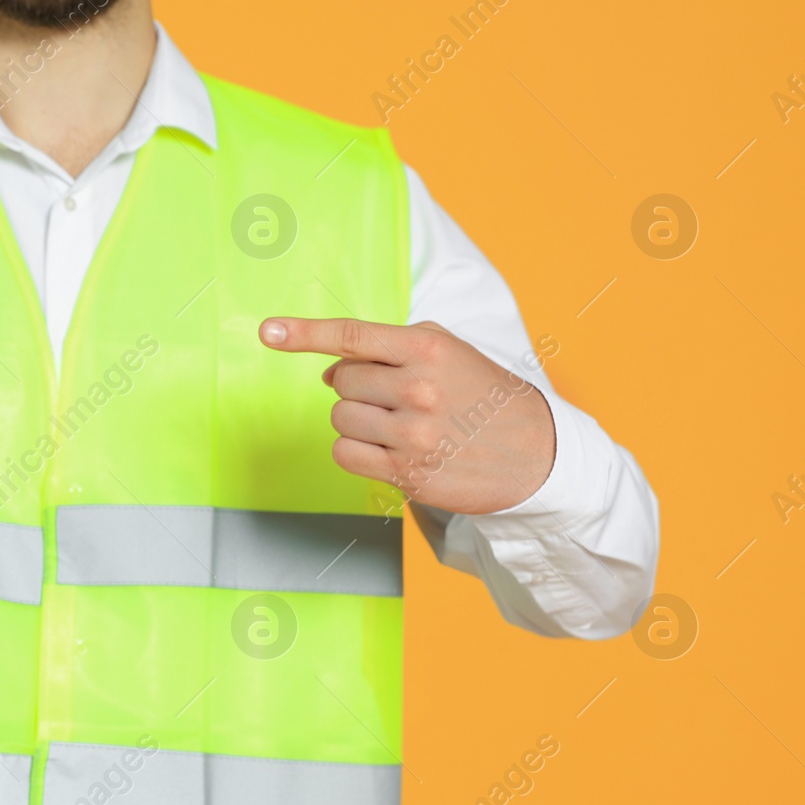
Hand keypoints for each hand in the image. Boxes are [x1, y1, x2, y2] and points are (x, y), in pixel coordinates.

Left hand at [259, 317, 554, 514]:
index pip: (352, 336)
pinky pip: (346, 454)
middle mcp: (418, 388)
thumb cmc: (484, 396)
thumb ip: (389, 350)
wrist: (536, 454)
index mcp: (427, 349)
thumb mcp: (449, 352)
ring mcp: (412, 434)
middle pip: (340, 383)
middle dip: (357, 389)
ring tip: (401, 424)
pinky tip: (389, 448)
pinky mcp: (407, 473)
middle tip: (395, 397)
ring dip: (358, 421)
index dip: (303, 333)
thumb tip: (328, 370)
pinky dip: (357, 450)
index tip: (267, 332)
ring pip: (340, 419)